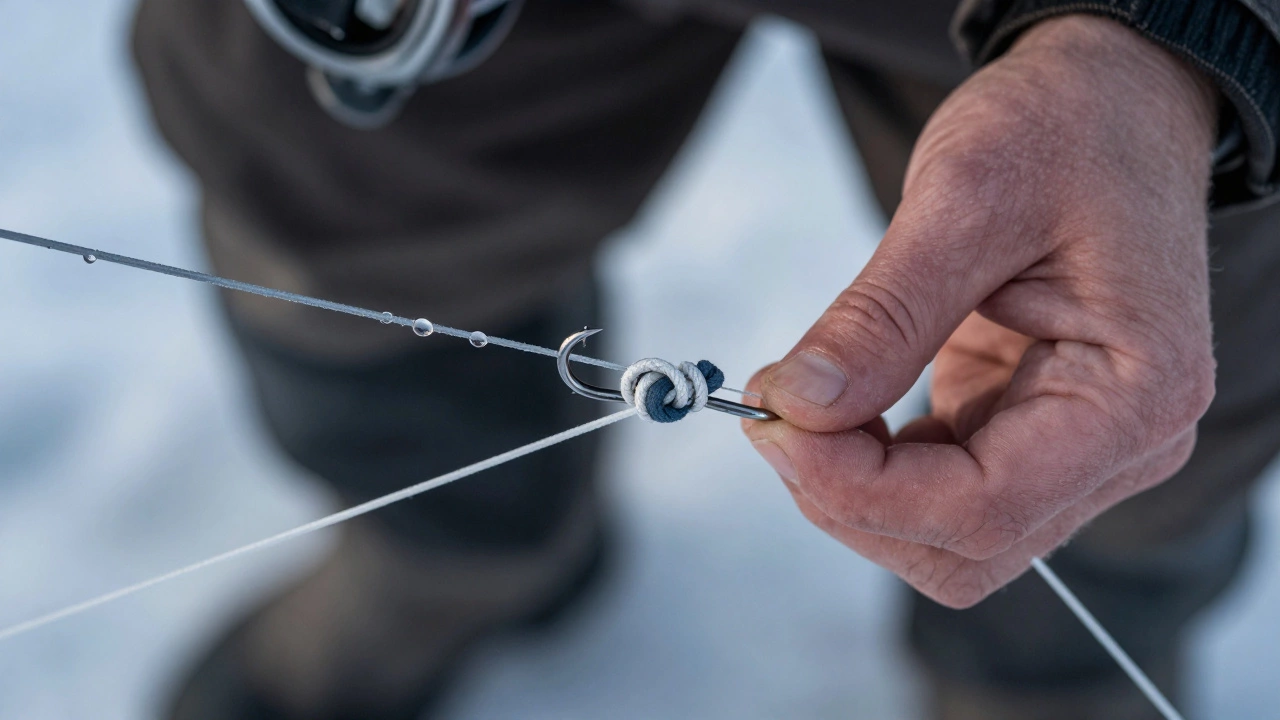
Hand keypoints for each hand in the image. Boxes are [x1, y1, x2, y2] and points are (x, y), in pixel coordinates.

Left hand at [743, 15, 1218, 607]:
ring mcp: (1076, 447)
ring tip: (797, 402)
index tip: (773, 424)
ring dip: (853, 489)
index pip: (985, 508)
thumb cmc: (1067, 128)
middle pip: (963, 546)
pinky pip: (938, 488)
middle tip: (772, 413)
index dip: (860, 489)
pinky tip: (836, 404)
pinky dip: (870, 466)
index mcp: (1135, 397)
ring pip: (944, 535)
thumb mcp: (966, 198)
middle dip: (849, 498)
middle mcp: (1121, 445)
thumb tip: (798, 407)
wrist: (1112, 99)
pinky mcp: (1029, 428)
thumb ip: (882, 317)